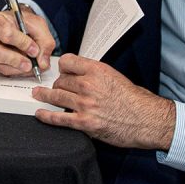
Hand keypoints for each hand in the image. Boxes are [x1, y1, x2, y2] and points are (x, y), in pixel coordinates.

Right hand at [0, 9, 54, 75]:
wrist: (13, 26)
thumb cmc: (20, 23)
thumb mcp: (36, 24)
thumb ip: (44, 41)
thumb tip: (42, 63)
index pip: (5, 32)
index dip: (22, 43)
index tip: (34, 50)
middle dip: (15, 60)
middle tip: (30, 65)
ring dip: (15, 69)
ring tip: (29, 67)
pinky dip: (11, 72)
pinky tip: (21, 68)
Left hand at [32, 54, 175, 149]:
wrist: (146, 119)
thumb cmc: (134, 100)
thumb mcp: (115, 77)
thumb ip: (95, 74)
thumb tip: (80, 75)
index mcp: (97, 70)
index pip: (68, 61)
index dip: (62, 67)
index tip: (61, 71)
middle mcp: (89, 85)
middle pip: (61, 80)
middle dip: (57, 84)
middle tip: (55, 87)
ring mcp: (85, 104)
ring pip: (56, 96)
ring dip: (45, 96)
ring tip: (38, 94)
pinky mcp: (85, 122)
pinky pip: (59, 118)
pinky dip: (46, 115)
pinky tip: (40, 113)